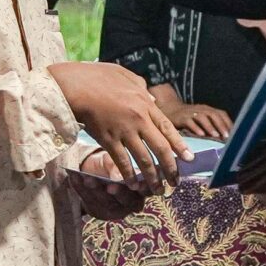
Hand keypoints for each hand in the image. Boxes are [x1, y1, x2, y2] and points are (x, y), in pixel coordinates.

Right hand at [50, 61, 182, 188]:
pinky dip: (129, 175)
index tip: (189, 159)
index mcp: (145, 104)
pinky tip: (133, 184)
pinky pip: (122, 161)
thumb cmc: (98, 78)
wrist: (75, 86)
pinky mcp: (108, 140)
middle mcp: (138, 120)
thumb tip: (152, 100)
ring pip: (143, 159)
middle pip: (160, 148)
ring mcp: (123, 131)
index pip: (168, 129)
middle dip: (171, 168)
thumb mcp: (126, 76)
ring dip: (152, 178)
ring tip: (157, 190)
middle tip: (176, 182)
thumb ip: (141, 87)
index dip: (180, 146)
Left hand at [66, 149, 152, 220]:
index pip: (149, 190)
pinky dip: (81, 190)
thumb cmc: (107, 164)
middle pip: (128, 200)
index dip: (144, 188)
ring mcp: (116, 210)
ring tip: (88, 179)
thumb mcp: (111, 160)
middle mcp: (132, 202)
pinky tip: (75, 177)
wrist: (89, 171)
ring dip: (97, 191)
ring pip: (108, 203)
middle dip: (119, 193)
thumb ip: (116, 166)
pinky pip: (90, 202)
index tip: (138, 184)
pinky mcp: (99, 213)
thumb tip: (118, 176)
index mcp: (142, 188)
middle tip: (111, 186)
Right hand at [168, 101, 232, 138]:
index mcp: (207, 109)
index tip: (234, 134)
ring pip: (202, 117)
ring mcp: (190, 113)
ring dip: (210, 127)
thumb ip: (211, 126)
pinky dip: (196, 128)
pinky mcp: (181, 118)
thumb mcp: (201, 119)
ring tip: (215, 136)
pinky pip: (189, 122)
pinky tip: (200, 135)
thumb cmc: (188, 118)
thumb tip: (225, 138)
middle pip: (213, 114)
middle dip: (221, 125)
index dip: (228, 123)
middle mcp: (200, 109)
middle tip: (226, 136)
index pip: (221, 113)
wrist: (169, 109)